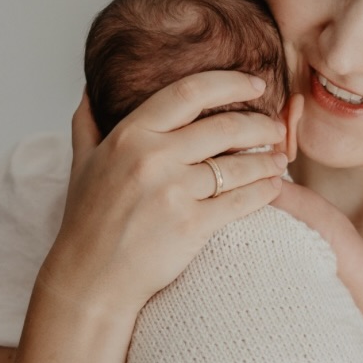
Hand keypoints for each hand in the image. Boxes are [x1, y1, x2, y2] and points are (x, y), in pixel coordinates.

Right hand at [38, 75, 287, 319]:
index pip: (188, 93)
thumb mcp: (81, 164)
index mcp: (129, 136)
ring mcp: (173, 192)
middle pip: (224, 127)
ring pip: (238, 165)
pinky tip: (274, 187)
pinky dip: (264, 192)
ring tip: (281, 159)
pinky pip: (240, 201)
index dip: (229, 83)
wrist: (90, 279)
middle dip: (260, 126)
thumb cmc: (87, 222)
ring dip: (268, 160)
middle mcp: (152, 158)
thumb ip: (88, 122)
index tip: (254, 84)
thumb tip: (89, 89)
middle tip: (276, 128)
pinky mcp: (191, 226)